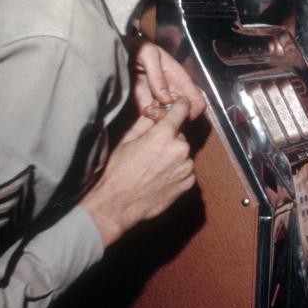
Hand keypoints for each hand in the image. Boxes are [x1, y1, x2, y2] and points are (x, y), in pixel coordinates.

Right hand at [81, 97, 195, 247]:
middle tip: (152, 149)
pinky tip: (160, 176)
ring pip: (183, 153)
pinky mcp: (189, 182)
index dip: (181, 104)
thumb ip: (145, 122)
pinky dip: (177, 170)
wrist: (118, 204)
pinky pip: (186, 169)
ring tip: (154, 166)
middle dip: (169, 138)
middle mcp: (180, 149)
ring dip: (174, 155)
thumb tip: (155, 110)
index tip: (181, 103)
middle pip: (180, 135)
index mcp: (164, 134)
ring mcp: (187, 167)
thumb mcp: (127, 140)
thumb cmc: (118, 172)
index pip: (181, 110)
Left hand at [132, 40, 204, 120]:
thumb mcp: (148, 54)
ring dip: (160, 119)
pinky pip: (153, 119)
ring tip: (148, 110)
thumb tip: (166, 99)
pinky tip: (143, 110)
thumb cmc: (137, 48)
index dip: (193, 110)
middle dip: (172, 117)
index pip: (198, 102)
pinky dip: (149, 119)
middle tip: (157, 111)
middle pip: (184, 115)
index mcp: (181, 80)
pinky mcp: (146, 105)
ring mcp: (160, 100)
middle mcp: (174, 93)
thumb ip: (157, 75)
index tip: (178, 111)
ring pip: (169, 120)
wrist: (119, 51)